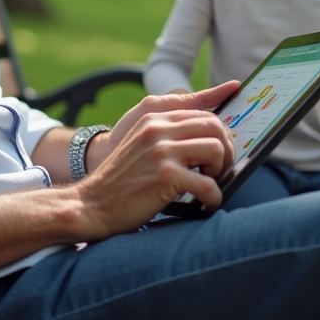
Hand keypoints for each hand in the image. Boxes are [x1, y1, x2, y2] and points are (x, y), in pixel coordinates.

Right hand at [74, 81, 238, 238]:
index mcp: (153, 119)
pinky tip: (205, 206)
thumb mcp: (140, 145)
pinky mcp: (166, 176)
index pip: (202, 113)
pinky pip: (208, 185)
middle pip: (215, 126)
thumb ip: (166, 135)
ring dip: (219, 171)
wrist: (92, 204)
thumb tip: (209, 136)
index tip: (224, 151)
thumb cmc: (121, 181)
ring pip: (217, 149)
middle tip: (218, 170)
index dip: (220, 133)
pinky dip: (213, 198)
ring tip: (208, 184)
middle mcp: (158, 129)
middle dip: (226, 149)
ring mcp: (162, 151)